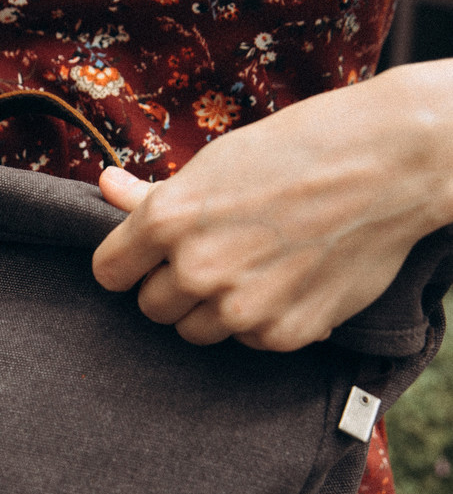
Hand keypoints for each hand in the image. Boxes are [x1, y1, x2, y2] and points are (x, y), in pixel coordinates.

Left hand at [93, 64, 452, 351]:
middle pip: (151, 308)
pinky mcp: (282, 334)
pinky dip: (263, 320)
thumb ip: (154, 195)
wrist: (388, 165)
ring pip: (195, 331)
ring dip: (214, 309)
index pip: (108, 273)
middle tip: (215, 255)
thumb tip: (105, 187)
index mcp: (166, 221)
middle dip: (173, 287)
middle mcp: (195, 270)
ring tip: (254, 267)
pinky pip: (247, 342)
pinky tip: (290, 281)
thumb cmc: (296, 152)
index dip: (129, 264)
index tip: (149, 257)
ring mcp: (239, 308)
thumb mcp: (216, 164)